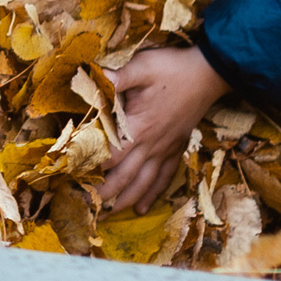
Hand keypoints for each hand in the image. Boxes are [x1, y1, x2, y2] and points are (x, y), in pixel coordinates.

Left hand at [94, 46, 228, 214]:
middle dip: (103, 193)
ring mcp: (165, 149)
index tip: (70, 176)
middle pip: (123, 176)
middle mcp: (151, 144)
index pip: (109, 153)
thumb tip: (93, 75)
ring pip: (143, 183)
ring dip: (125, 200)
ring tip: (108, 214)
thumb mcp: (143, 66)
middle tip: (84, 206)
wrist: (209, 74)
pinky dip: (152, 194)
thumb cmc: (174, 69)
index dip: (89, 165)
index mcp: (139, 125)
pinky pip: (164, 178)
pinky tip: (143, 208)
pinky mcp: (177, 148)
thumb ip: (119, 76)